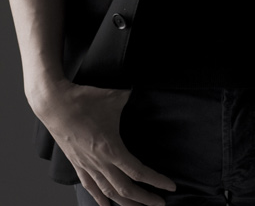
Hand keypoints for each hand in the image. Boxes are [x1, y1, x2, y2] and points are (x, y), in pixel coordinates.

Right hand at [31, 79, 175, 205]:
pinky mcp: (77, 164)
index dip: (156, 181)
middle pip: (125, 189)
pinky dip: (100, 199)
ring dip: (125, 203)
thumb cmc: (84, 100)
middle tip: (160, 203)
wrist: (54, 104)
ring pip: (108, 193)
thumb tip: (139, 91)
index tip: (170, 186)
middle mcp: (100, 162)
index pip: (138, 172)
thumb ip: (130, 96)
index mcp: (111, 148)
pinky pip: (90, 187)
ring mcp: (87, 165)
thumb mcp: (114, 96)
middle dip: (144, 199)